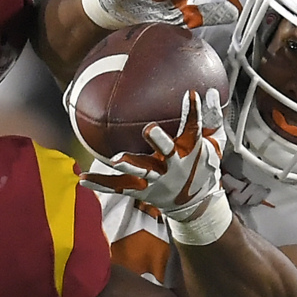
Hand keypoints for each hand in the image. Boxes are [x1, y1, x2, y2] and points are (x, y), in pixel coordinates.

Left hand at [81, 88, 226, 220]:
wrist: (195, 205)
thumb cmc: (203, 167)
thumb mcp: (215, 145)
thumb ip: (212, 119)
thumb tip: (212, 91)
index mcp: (191, 152)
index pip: (194, 128)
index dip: (193, 112)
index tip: (190, 94)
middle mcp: (173, 166)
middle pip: (167, 153)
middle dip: (159, 141)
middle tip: (149, 129)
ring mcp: (156, 180)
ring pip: (140, 172)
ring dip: (128, 166)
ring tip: (114, 159)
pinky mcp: (141, 191)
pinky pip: (117, 187)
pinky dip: (100, 184)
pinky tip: (81, 178)